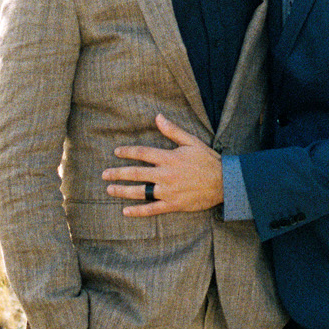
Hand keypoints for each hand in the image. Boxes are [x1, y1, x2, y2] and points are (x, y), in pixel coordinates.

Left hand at [103, 115, 222, 215]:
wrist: (224, 183)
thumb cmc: (208, 160)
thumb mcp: (192, 141)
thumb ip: (173, 130)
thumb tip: (158, 117)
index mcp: (169, 158)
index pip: (142, 153)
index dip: (127, 152)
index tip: (116, 152)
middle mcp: (165, 175)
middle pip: (136, 173)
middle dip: (118, 173)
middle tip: (104, 174)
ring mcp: (168, 191)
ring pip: (140, 192)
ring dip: (123, 191)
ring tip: (109, 190)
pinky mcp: (173, 205)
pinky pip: (151, 209)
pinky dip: (138, 211)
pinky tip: (126, 211)